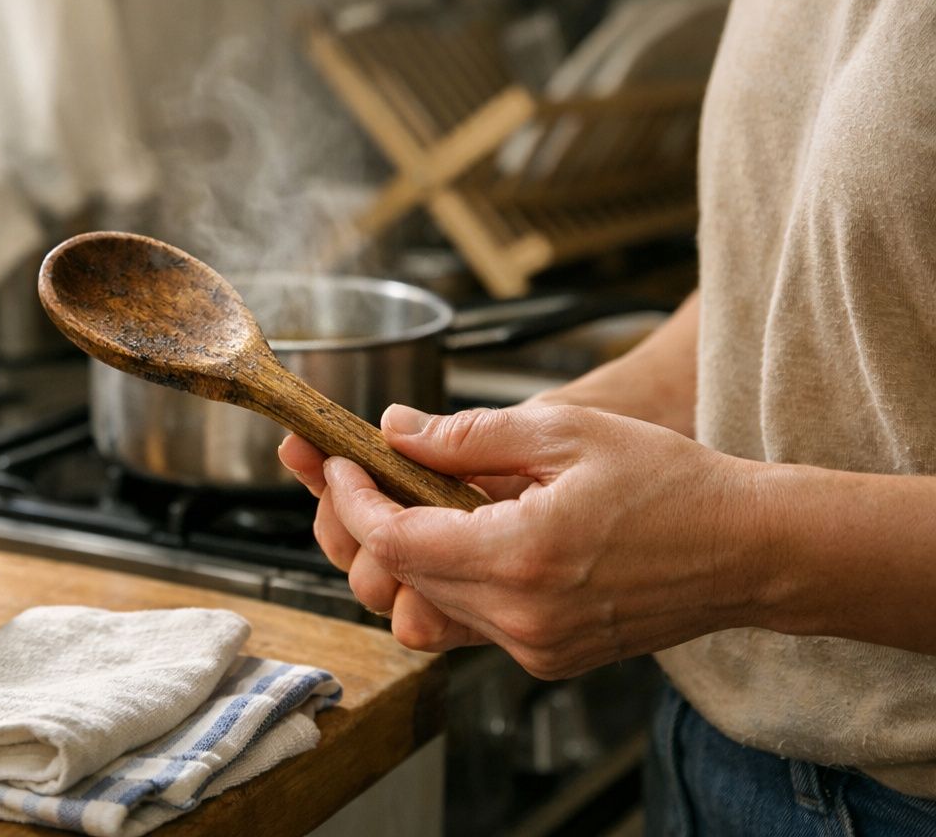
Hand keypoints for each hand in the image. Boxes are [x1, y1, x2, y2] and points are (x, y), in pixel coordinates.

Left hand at [278, 403, 774, 677]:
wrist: (748, 551)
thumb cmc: (670, 482)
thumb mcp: (564, 432)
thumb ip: (468, 434)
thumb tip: (394, 429)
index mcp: (520, 558)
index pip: (393, 541)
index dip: (351, 500)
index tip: (338, 461)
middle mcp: (520, 619)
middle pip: (396, 581)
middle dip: (358, 524)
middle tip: (346, 474)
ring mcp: (534, 647)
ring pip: (423, 609)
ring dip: (398, 557)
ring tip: (395, 500)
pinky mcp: (547, 657)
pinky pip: (467, 624)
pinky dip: (444, 580)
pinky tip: (451, 532)